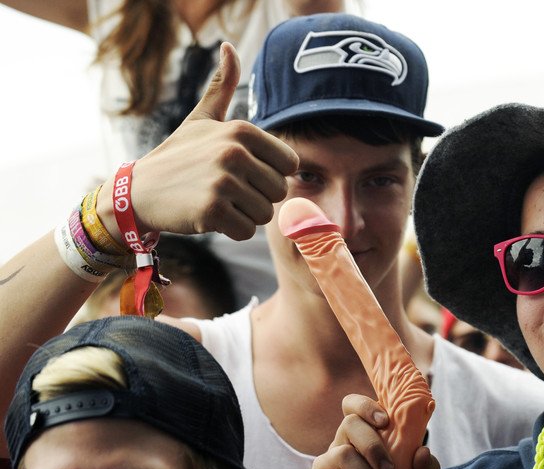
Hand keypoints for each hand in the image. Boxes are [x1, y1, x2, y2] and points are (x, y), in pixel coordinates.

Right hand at [98, 42, 299, 240]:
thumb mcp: (202, 119)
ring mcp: (223, 181)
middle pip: (279, 191)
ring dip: (244, 215)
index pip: (289, 164)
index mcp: (241, 130)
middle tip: (226, 189)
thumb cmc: (179, 156)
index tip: (242, 171)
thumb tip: (229, 46)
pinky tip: (208, 215)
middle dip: (257, 196)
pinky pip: (246, 231)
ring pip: (264, 214)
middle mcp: (234, 152)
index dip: (269, 173)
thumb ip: (221, 87)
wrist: (138, 191)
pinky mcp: (212, 210)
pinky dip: (230, 230)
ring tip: (217, 200)